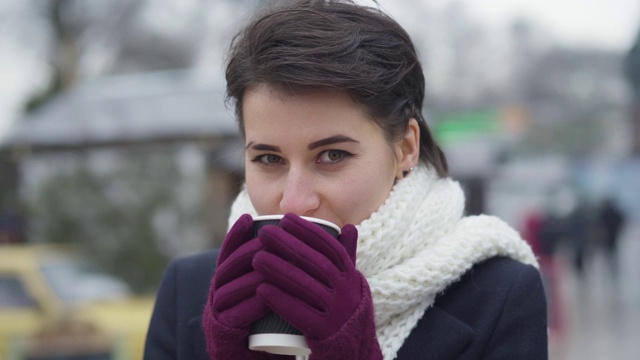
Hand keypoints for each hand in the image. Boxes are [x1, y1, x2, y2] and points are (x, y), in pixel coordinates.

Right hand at [203, 214, 276, 359]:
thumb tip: (291, 223)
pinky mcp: (226, 326)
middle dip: (252, 252)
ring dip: (255, 277)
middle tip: (273, 243)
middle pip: (232, 264)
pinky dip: (253, 306)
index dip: (236, 233)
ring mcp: (220, 306)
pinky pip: (237, 314)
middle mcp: (219, 285)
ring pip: (234, 287)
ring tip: (276, 268)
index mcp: (226, 271)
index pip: (228, 248)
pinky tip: (267, 299)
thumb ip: (266, 254)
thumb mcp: (258, 275)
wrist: (242, 338)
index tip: (248, 219)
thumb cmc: (256, 300)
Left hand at [253, 213, 381, 358]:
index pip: (330, 246)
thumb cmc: (341, 305)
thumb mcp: (348, 280)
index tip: (285, 218)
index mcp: (349, 274)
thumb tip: (347, 226)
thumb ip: (346, 254)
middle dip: (288, 245)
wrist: (349, 345)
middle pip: (315, 263)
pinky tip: (261, 290)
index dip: (308, 231)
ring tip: (256, 259)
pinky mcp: (323, 331)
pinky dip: (280, 300)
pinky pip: (300, 314)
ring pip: (306, 286)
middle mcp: (346, 291)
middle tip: (264, 234)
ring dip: (279, 270)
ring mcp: (336, 311)